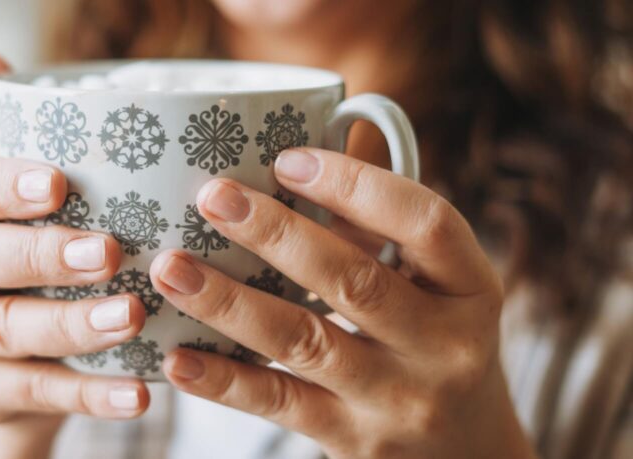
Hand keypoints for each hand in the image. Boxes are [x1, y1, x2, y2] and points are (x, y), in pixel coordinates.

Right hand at [0, 54, 149, 456]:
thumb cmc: (16, 267)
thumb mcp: (7, 208)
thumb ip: (5, 142)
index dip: (2, 184)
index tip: (59, 182)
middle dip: (42, 255)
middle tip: (110, 251)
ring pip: (6, 332)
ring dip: (72, 325)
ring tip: (133, 316)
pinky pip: (35, 395)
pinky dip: (90, 395)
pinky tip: (141, 391)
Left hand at [150, 148, 534, 457]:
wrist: (466, 454)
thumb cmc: (435, 343)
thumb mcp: (438, 287)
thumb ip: (384, 227)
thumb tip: (317, 138)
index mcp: (471, 287)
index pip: (426, 222)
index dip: (357, 185)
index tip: (286, 158)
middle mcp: (444, 345)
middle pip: (354, 281)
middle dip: (276, 235)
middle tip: (211, 196)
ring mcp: (397, 399)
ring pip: (304, 342)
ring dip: (229, 302)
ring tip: (170, 268)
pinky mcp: (352, 440)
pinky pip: (278, 404)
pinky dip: (223, 380)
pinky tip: (176, 355)